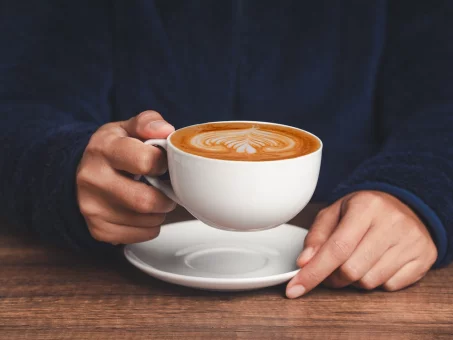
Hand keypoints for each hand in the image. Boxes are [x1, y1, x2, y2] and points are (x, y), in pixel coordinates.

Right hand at [76, 110, 176, 244]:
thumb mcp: (127, 128)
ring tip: (153, 198)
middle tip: (166, 189)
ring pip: (147, 221)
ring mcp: (92, 208)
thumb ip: (148, 123)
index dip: (163, 164)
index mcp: (104, 149)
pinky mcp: (98, 230)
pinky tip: (141, 212)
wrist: (78, 173)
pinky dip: (150, 226)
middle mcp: (93, 179)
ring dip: (159, 212)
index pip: (146, 162)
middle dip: (166, 197)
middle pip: (146, 201)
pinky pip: (142, 235)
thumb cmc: (112, 150)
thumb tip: (166, 130)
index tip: (162, 164)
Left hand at [286, 191, 437, 297]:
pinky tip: (377, 262)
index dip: (313, 272)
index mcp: (366, 207)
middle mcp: (392, 223)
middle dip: (334, 277)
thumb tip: (304, 262)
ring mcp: (411, 241)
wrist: (407, 204)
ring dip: (355, 279)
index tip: (295, 288)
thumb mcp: (335, 213)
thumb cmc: (364, 210)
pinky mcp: (424, 258)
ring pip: (370, 282)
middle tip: (332, 268)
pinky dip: (378, 281)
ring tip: (357, 260)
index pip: (336, 248)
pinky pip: (391, 286)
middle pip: (351, 270)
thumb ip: (316, 236)